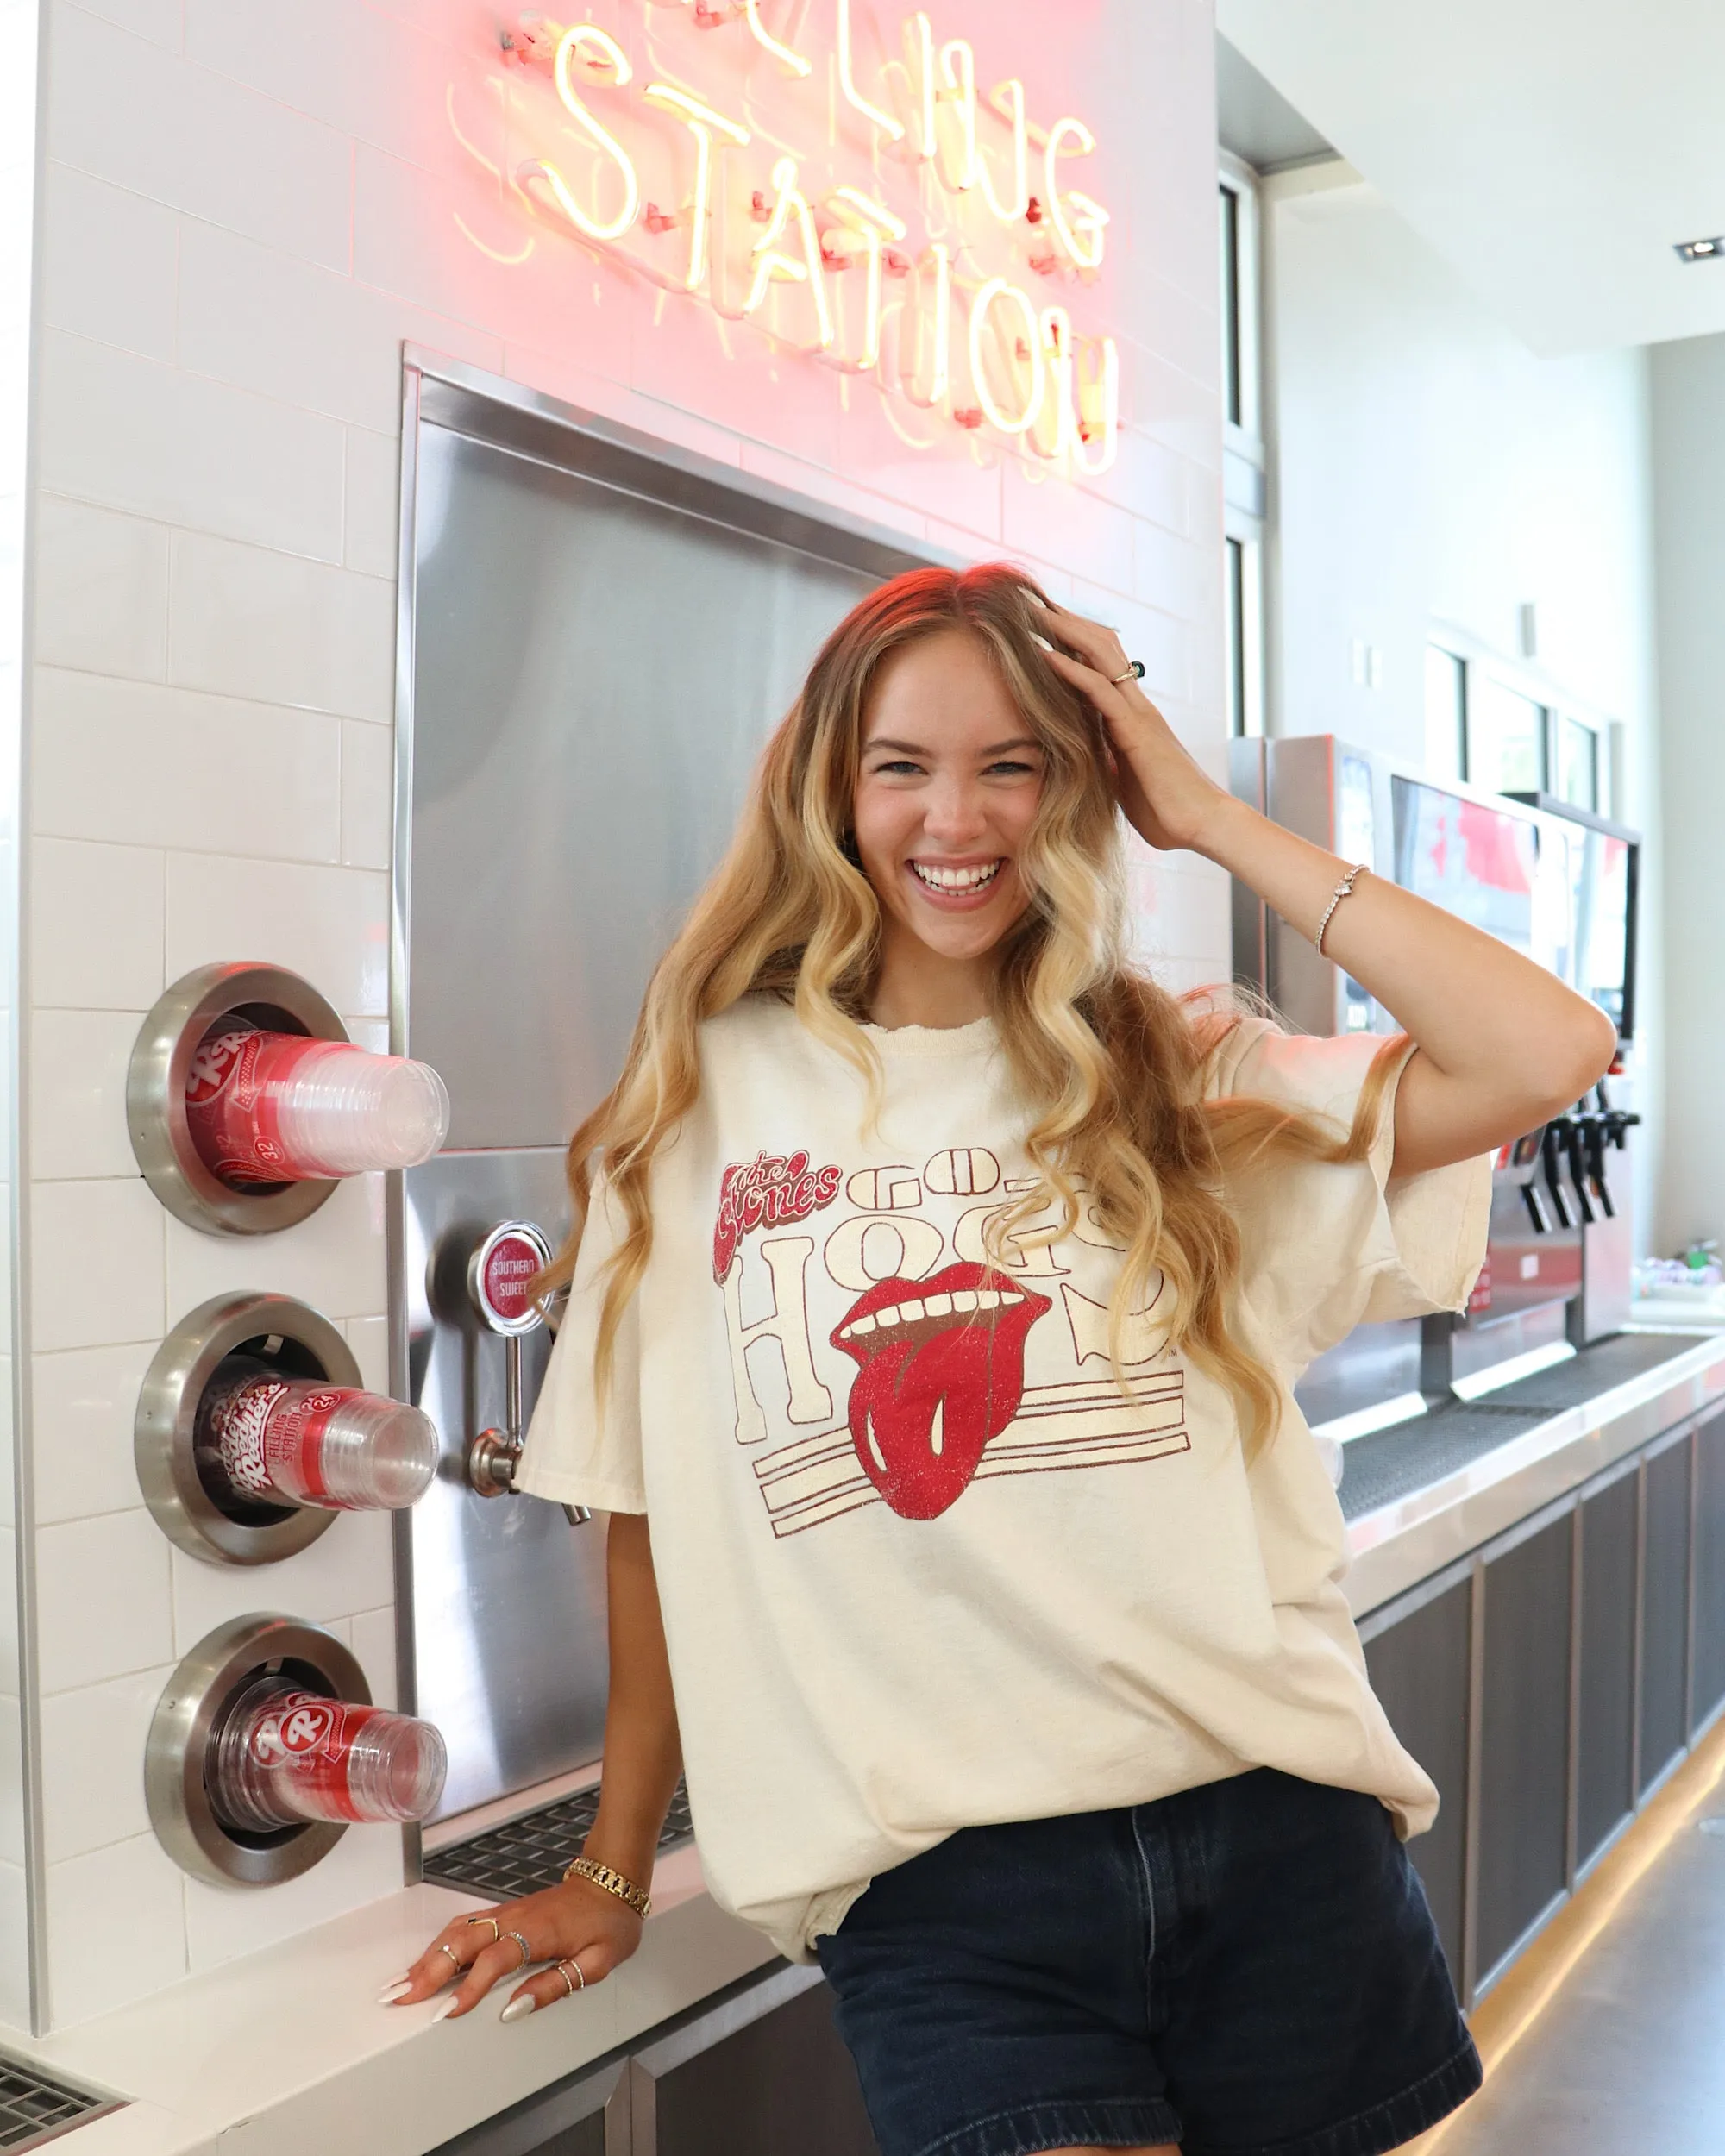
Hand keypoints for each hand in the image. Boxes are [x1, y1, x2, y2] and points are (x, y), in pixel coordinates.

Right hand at [383, 1875, 644, 2022]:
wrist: (612, 1880)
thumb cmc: (608, 1923)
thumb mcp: (597, 1961)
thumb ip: (556, 1985)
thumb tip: (515, 2009)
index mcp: (538, 1932)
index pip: (495, 1959)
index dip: (470, 1986)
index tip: (446, 2012)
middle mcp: (515, 1918)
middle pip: (463, 1941)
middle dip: (428, 1970)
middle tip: (400, 1998)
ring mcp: (506, 1912)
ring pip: (457, 1932)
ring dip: (427, 1957)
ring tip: (400, 1985)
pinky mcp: (503, 1912)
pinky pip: (464, 1926)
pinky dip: (438, 1944)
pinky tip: (424, 1961)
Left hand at [1034, 599, 1230, 854]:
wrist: (1201, 826)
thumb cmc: (1165, 809)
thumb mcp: (1121, 779)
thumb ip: (1104, 759)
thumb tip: (1081, 757)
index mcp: (1129, 716)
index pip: (1098, 663)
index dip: (1070, 640)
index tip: (1037, 624)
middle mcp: (1135, 705)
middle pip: (1099, 645)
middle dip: (1064, 621)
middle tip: (1028, 600)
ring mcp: (1137, 714)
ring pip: (1100, 655)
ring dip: (1064, 631)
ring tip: (1030, 611)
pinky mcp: (1136, 731)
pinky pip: (1100, 691)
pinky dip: (1070, 670)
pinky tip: (1044, 654)